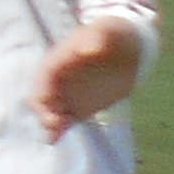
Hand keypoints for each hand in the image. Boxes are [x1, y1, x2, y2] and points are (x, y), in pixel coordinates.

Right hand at [33, 17, 143, 131]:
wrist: (130, 47)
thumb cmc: (114, 35)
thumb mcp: (107, 32)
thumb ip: (97, 39)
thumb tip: (88, 48)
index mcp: (59, 60)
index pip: (44, 77)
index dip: (43, 91)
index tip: (47, 104)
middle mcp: (59, 79)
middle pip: (42, 98)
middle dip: (44, 111)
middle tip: (55, 124)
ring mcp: (67, 93)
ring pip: (51, 111)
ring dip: (50, 123)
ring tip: (55, 135)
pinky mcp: (79, 106)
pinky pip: (64, 120)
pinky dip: (59, 129)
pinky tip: (56, 140)